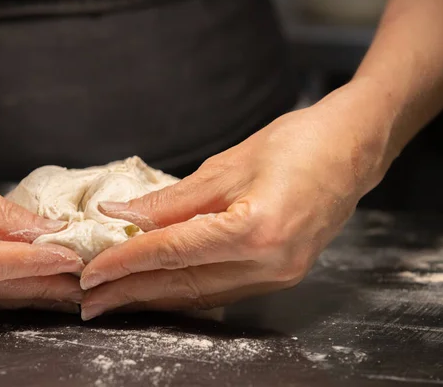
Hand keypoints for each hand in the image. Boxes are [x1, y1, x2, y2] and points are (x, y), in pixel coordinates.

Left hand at [80, 82, 388, 319]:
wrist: (352, 148)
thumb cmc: (297, 143)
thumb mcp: (228, 165)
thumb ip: (173, 199)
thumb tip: (123, 215)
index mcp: (257, 230)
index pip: (174, 251)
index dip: (127, 260)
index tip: (92, 269)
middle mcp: (269, 264)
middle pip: (184, 283)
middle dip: (132, 292)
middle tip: (90, 299)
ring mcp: (279, 276)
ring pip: (201, 295)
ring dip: (155, 297)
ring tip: (115, 299)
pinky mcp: (280, 275)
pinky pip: (221, 290)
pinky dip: (185, 289)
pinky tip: (159, 289)